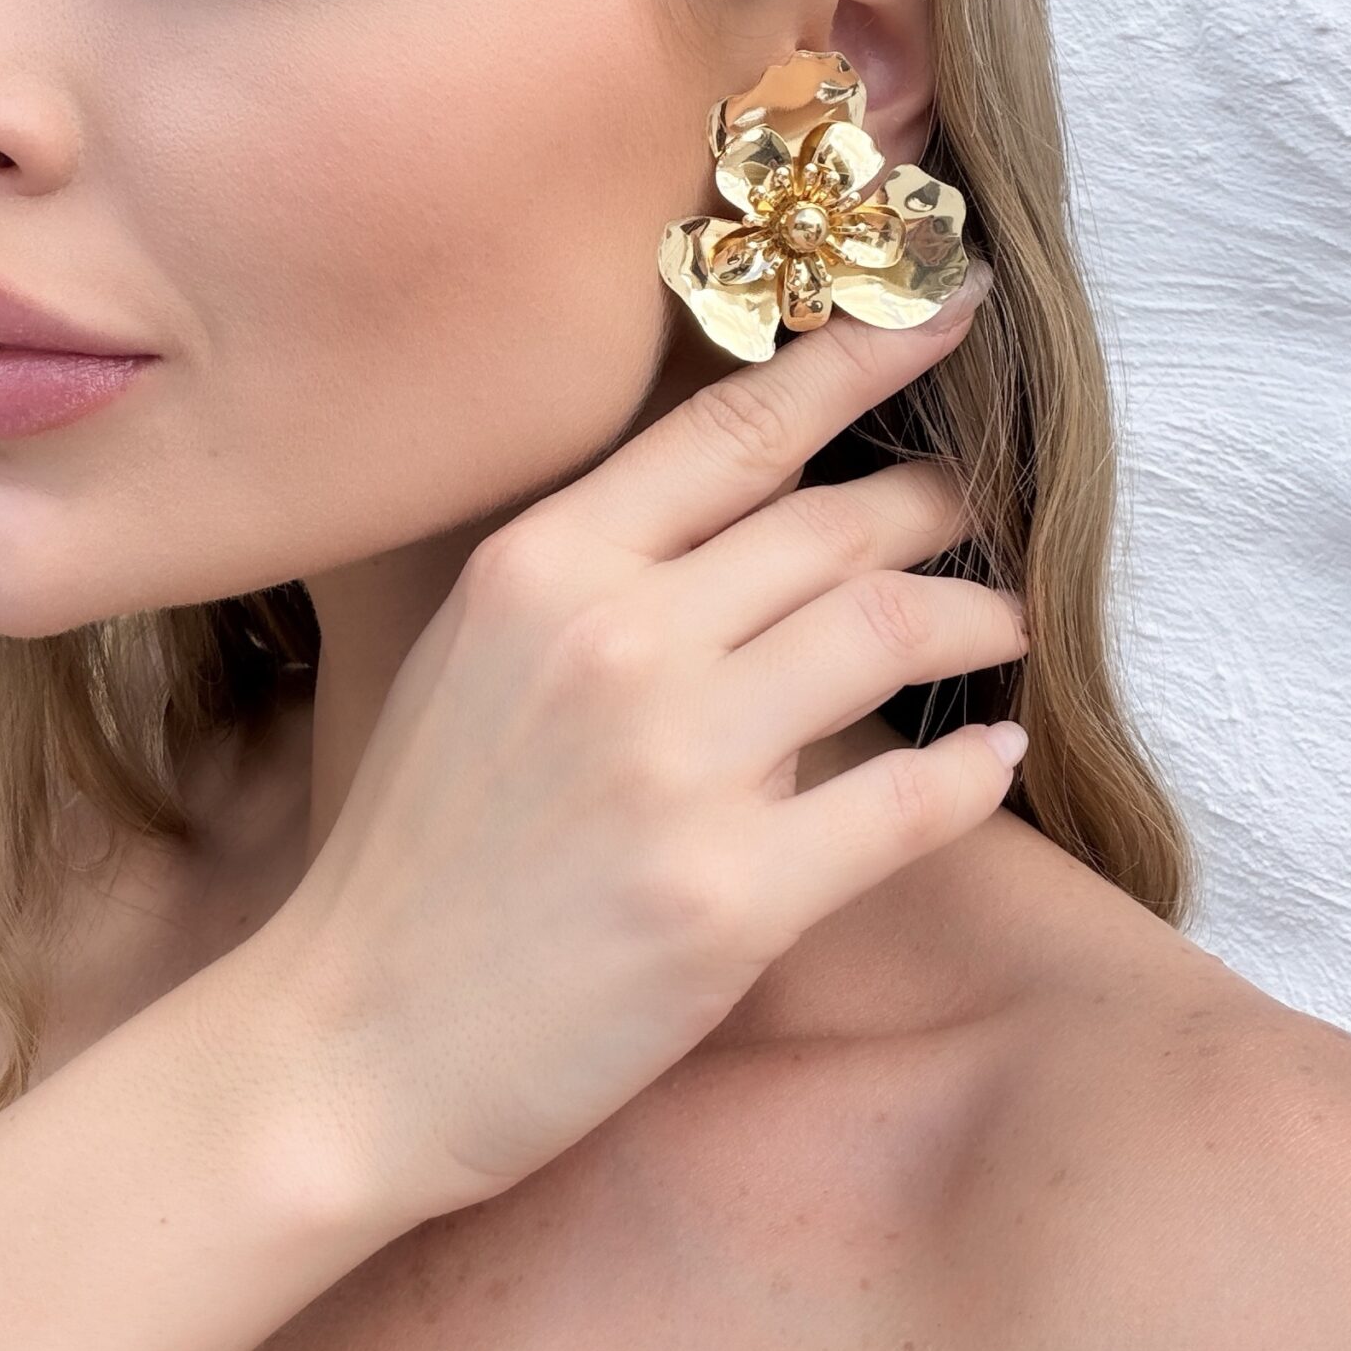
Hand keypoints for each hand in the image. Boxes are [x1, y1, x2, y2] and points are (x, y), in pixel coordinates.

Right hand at [255, 261, 1025, 1223]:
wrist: (349, 1041)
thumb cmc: (417, 848)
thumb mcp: (475, 655)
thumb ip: (601, 574)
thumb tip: (761, 514)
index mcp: (543, 566)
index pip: (736, 427)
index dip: (863, 357)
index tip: (949, 309)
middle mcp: (614, 640)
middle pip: (835, 524)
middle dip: (935, 507)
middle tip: (977, 514)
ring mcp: (676, 768)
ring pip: (889, 633)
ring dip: (975, 618)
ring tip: (1001, 626)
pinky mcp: (731, 897)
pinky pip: (906, 801)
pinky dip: (968, 771)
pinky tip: (989, 760)